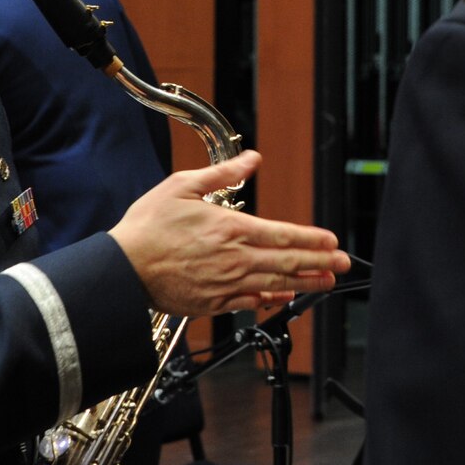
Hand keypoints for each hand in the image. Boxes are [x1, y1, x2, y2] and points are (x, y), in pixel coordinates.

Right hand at [111, 151, 351, 315]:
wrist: (122, 270)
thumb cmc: (148, 227)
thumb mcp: (182, 186)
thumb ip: (222, 175)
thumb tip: (251, 159)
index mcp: (230, 229)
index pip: (282, 235)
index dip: (311, 239)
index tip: (332, 240)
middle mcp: (233, 259)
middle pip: (287, 263)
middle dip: (320, 263)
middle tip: (343, 264)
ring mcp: (225, 285)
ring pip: (274, 285)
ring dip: (304, 283)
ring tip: (326, 282)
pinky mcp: (212, 303)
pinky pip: (250, 304)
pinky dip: (271, 300)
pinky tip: (284, 297)